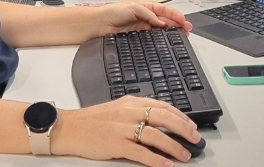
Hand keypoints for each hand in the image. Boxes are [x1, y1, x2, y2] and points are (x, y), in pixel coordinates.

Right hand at [51, 96, 201, 166]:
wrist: (69, 128)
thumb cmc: (91, 121)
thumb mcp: (116, 109)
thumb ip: (136, 111)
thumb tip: (158, 119)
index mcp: (130, 102)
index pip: (162, 105)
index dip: (180, 116)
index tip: (191, 125)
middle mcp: (128, 112)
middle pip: (163, 117)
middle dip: (183, 129)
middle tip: (195, 138)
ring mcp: (122, 128)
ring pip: (155, 135)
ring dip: (174, 146)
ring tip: (185, 155)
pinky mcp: (116, 144)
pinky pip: (141, 152)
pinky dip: (156, 159)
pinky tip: (166, 164)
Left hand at [96, 0, 191, 36]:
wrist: (99, 25)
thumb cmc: (112, 12)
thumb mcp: (133, 7)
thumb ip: (148, 14)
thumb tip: (161, 23)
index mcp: (146, 7)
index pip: (164, 10)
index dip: (175, 14)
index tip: (183, 20)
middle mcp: (146, 18)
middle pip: (165, 21)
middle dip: (177, 24)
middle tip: (187, 29)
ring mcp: (143, 29)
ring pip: (161, 31)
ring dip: (171, 32)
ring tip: (181, 35)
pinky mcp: (138, 38)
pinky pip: (152, 39)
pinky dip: (160, 40)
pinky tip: (166, 41)